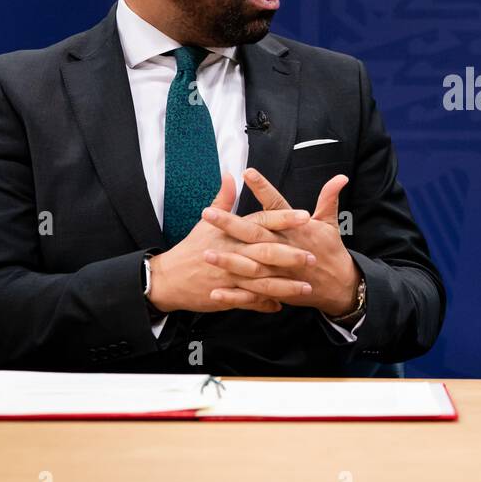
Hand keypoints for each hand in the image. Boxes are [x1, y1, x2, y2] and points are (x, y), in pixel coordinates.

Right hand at [147, 173, 314, 313]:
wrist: (167, 278)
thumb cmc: (191, 248)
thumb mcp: (206, 223)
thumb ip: (223, 199)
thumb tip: (230, 175)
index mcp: (231, 231)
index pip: (261, 220)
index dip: (283, 218)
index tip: (305, 216)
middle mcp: (232, 251)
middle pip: (265, 251)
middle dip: (290, 254)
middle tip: (313, 255)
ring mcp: (229, 275)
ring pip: (261, 280)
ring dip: (284, 284)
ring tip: (307, 286)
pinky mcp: (225, 295)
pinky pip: (248, 300)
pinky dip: (264, 304)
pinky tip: (281, 306)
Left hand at [201, 167, 359, 317]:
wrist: (339, 286)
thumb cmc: (331, 252)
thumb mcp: (330, 224)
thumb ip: (329, 198)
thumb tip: (340, 177)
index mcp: (297, 230)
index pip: (277, 205)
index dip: (263, 188)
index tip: (247, 172)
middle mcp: (286, 248)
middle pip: (256, 234)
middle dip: (230, 224)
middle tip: (207, 212)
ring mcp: (280, 272)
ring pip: (251, 266)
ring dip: (228, 260)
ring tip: (204, 252)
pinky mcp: (277, 291)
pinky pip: (252, 295)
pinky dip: (235, 296)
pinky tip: (214, 293)